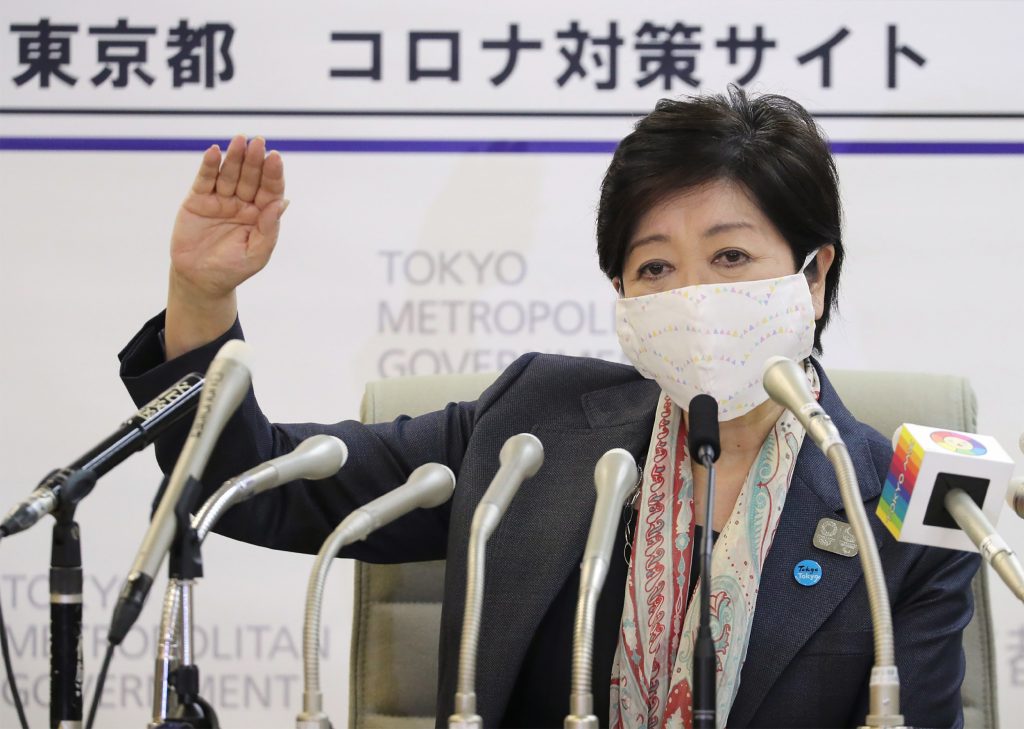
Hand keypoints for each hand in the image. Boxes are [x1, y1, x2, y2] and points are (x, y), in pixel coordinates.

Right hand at [165, 135, 287, 358]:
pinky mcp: (198, 200)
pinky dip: (209, 166)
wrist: (200, 280)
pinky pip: (205, 180)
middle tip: (258, 143)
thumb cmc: (232, 269)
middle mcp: (243, 203)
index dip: (273, 174)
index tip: (275, 158)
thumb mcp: (256, 254)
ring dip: (234, 157)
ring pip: (229, 174)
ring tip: (239, 140)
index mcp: (261, 215)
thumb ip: (269, 229)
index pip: (270, 190)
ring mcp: (221, 199)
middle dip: (255, 160)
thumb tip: (283, 203)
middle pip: (251, 177)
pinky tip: (214, 152)